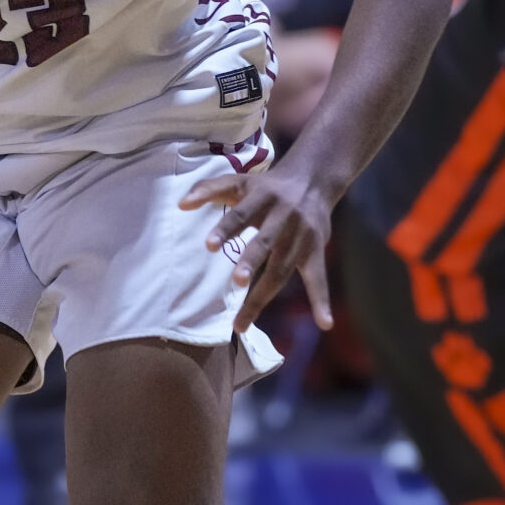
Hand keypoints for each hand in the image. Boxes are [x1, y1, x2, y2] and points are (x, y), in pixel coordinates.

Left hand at [181, 149, 333, 331]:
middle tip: (238, 281)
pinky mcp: (315, 251)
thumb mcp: (239, 181)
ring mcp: (301, 237)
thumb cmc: (267, 186)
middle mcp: (284, 217)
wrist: (314, 179)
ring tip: (241, 324)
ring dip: (264, 295)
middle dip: (252, 261)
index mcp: (262, 197)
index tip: (209, 245)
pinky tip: (325, 323)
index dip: (226, 229)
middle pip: (266, 242)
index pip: (241, 214)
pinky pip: (318, 278)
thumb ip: (208, 189)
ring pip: (282, 268)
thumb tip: (180, 205)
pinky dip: (321, 300)